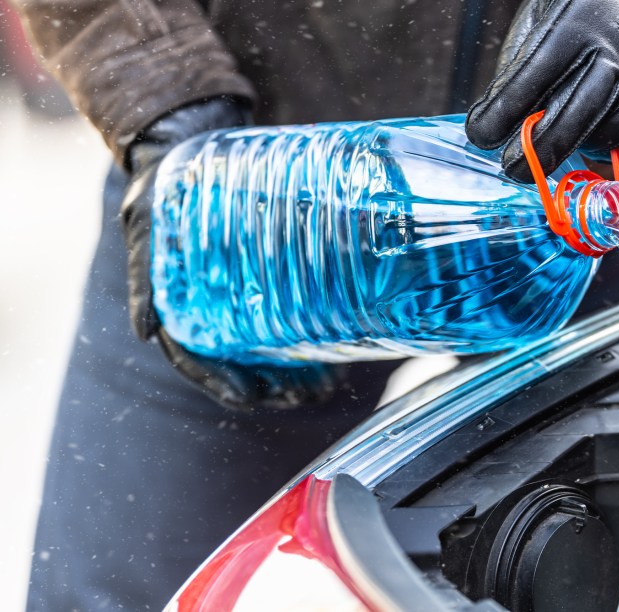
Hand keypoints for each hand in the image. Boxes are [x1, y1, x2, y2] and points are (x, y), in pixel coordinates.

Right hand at [120, 98, 341, 410]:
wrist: (189, 142)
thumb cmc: (161, 186)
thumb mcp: (144, 225)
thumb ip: (143, 273)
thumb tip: (145, 331)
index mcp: (178, 306)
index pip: (198, 360)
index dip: (221, 384)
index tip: (248, 397)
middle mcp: (212, 307)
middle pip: (243, 363)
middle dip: (274, 387)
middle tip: (305, 395)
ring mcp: (243, 294)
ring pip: (272, 348)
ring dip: (299, 374)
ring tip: (327, 386)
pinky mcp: (271, 276)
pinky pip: (293, 316)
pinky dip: (313, 340)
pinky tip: (338, 351)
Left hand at [466, 0, 618, 181]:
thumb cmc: (585, 17)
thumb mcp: (544, 20)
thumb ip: (520, 67)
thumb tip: (493, 123)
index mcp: (575, 24)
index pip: (529, 79)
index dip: (501, 114)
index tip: (481, 135)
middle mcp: (617, 52)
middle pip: (572, 118)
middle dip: (537, 152)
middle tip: (512, 169)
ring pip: (607, 136)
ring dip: (580, 144)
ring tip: (566, 132)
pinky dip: (616, 149)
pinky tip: (603, 131)